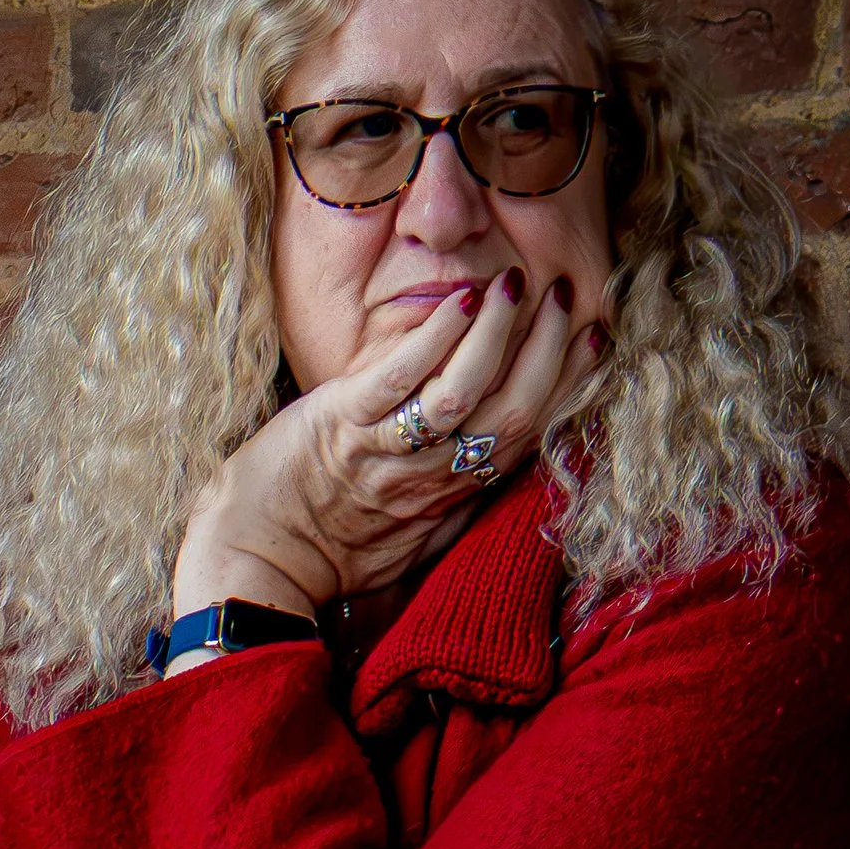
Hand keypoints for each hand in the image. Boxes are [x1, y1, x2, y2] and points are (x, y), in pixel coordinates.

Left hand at [169, 274, 605, 631]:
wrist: (254, 564)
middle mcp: (429, 478)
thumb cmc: (324, 548)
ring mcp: (385, 451)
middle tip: (565, 297)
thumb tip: (501, 471)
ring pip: (462, 393)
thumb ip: (456, 502)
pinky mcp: (340, 424)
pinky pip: (399, 378)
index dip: (569, 386)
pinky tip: (461, 299)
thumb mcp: (409, 537)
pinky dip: (435, 336)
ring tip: (514, 284)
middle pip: (512, 414)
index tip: (595, 339)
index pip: (528, 435)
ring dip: (497, 333)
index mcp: (452, 497)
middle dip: (548, 352)